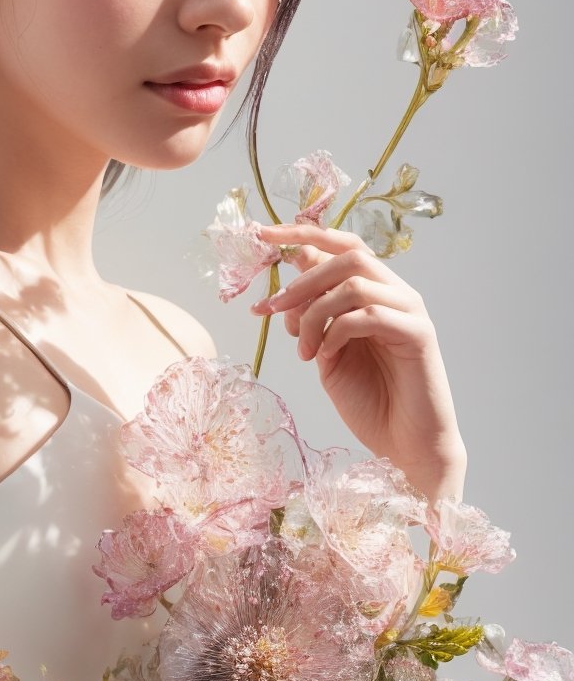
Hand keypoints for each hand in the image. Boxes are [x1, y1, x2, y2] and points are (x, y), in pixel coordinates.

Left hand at [250, 222, 466, 500]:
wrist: (405, 445)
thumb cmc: (369, 399)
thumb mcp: (326, 348)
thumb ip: (315, 311)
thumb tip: (293, 267)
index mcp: (376, 293)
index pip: (343, 246)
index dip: (303, 234)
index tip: (262, 234)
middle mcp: (397, 294)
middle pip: (348, 257)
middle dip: (301, 280)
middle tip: (271, 309)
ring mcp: (411, 312)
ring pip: (354, 283)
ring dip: (313, 313)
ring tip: (301, 350)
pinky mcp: (418, 335)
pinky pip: (368, 315)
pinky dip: (335, 332)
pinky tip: (324, 358)